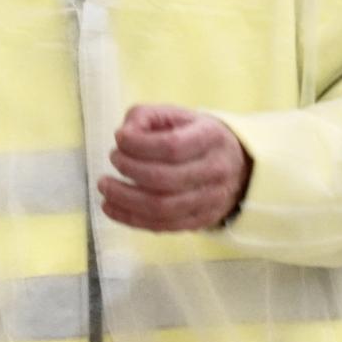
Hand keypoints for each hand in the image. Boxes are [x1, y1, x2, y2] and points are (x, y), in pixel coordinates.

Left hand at [99, 104, 251, 231]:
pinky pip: (162, 226)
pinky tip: (110, 207)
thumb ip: (145, 117)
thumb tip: (124, 135)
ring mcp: (209, 200)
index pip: (172, 146)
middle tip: (113, 159)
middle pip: (165, 179)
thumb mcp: (175, 115)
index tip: (119, 139)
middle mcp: (214, 171)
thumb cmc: (194, 136)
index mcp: (210, 138)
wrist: (236, 165)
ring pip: (162, 208)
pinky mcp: (200, 221)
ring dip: (125, 198)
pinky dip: (130, 218)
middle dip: (129, 170)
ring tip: (104, 186)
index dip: (138, 145)